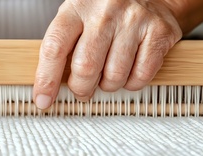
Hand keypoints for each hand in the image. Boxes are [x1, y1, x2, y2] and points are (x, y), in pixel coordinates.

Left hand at [33, 0, 182, 108]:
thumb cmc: (106, 11)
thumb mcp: (77, 17)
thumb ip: (63, 47)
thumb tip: (47, 89)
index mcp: (76, 8)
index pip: (54, 47)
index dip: (46, 78)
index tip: (43, 99)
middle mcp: (104, 11)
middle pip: (85, 66)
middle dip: (81, 88)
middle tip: (82, 90)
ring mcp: (133, 20)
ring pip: (114, 75)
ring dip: (108, 86)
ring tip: (107, 76)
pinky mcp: (159, 31)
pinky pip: (141, 75)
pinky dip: (132, 83)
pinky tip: (128, 72)